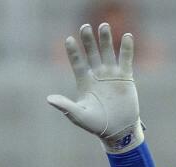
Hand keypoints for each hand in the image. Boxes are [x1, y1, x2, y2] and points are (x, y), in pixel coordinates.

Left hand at [47, 23, 143, 152]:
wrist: (118, 131)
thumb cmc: (96, 125)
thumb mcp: (79, 115)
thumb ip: (65, 106)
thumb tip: (49, 99)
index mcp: (84, 82)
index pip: (77, 63)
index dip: (73, 52)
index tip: (68, 39)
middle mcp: (97, 75)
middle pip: (91, 53)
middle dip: (88, 41)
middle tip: (84, 27)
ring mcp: (111, 74)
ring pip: (107, 52)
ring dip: (105, 39)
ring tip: (103, 26)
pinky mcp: (125, 77)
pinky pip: (126, 59)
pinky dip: (127, 48)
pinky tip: (127, 36)